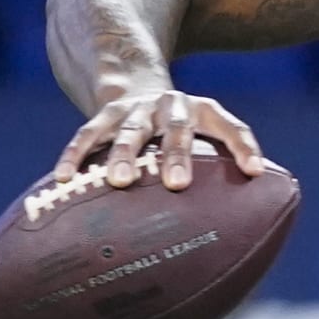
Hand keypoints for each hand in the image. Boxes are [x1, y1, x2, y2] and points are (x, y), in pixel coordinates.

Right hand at [53, 84, 265, 191]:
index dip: (244, 146)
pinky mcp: (104, 115)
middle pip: (175, 127)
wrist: (138, 88)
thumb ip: (222, 172)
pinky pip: (87, 135)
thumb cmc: (181, 136)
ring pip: (129, 129)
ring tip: (118, 181)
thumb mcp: (205, 140)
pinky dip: (75, 156)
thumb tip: (248, 230)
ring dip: (124, 154)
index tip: (254, 172)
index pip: (230, 126)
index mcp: (203, 112)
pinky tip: (64, 178)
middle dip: (176, 154)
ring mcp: (135, 108)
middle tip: (177, 184)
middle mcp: (170, 105)